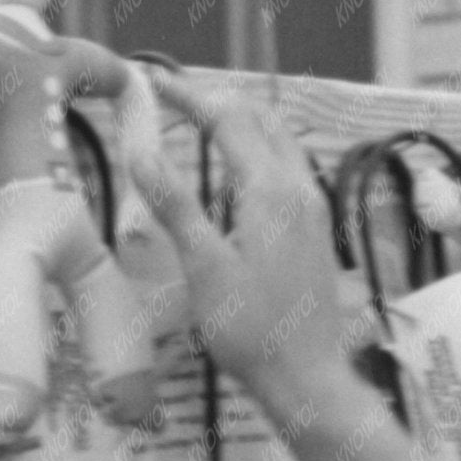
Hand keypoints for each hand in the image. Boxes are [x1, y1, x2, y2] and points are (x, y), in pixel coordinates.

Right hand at [119, 83, 357, 435]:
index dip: (190, 95)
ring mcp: (313, 209)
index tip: (155, 82)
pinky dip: (260, 150)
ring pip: (281, 141)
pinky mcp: (317, 229)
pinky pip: (289, 168)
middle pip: (260, 119)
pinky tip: (238, 173)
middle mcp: (299, 189)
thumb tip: (143, 151)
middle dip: (217, 100)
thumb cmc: (252, 331)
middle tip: (175, 98)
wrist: (308, 378)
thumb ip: (175, 206)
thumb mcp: (204, 268)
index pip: (229, 118)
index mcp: (270, 191)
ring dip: (242, 122)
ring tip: (201, 124)